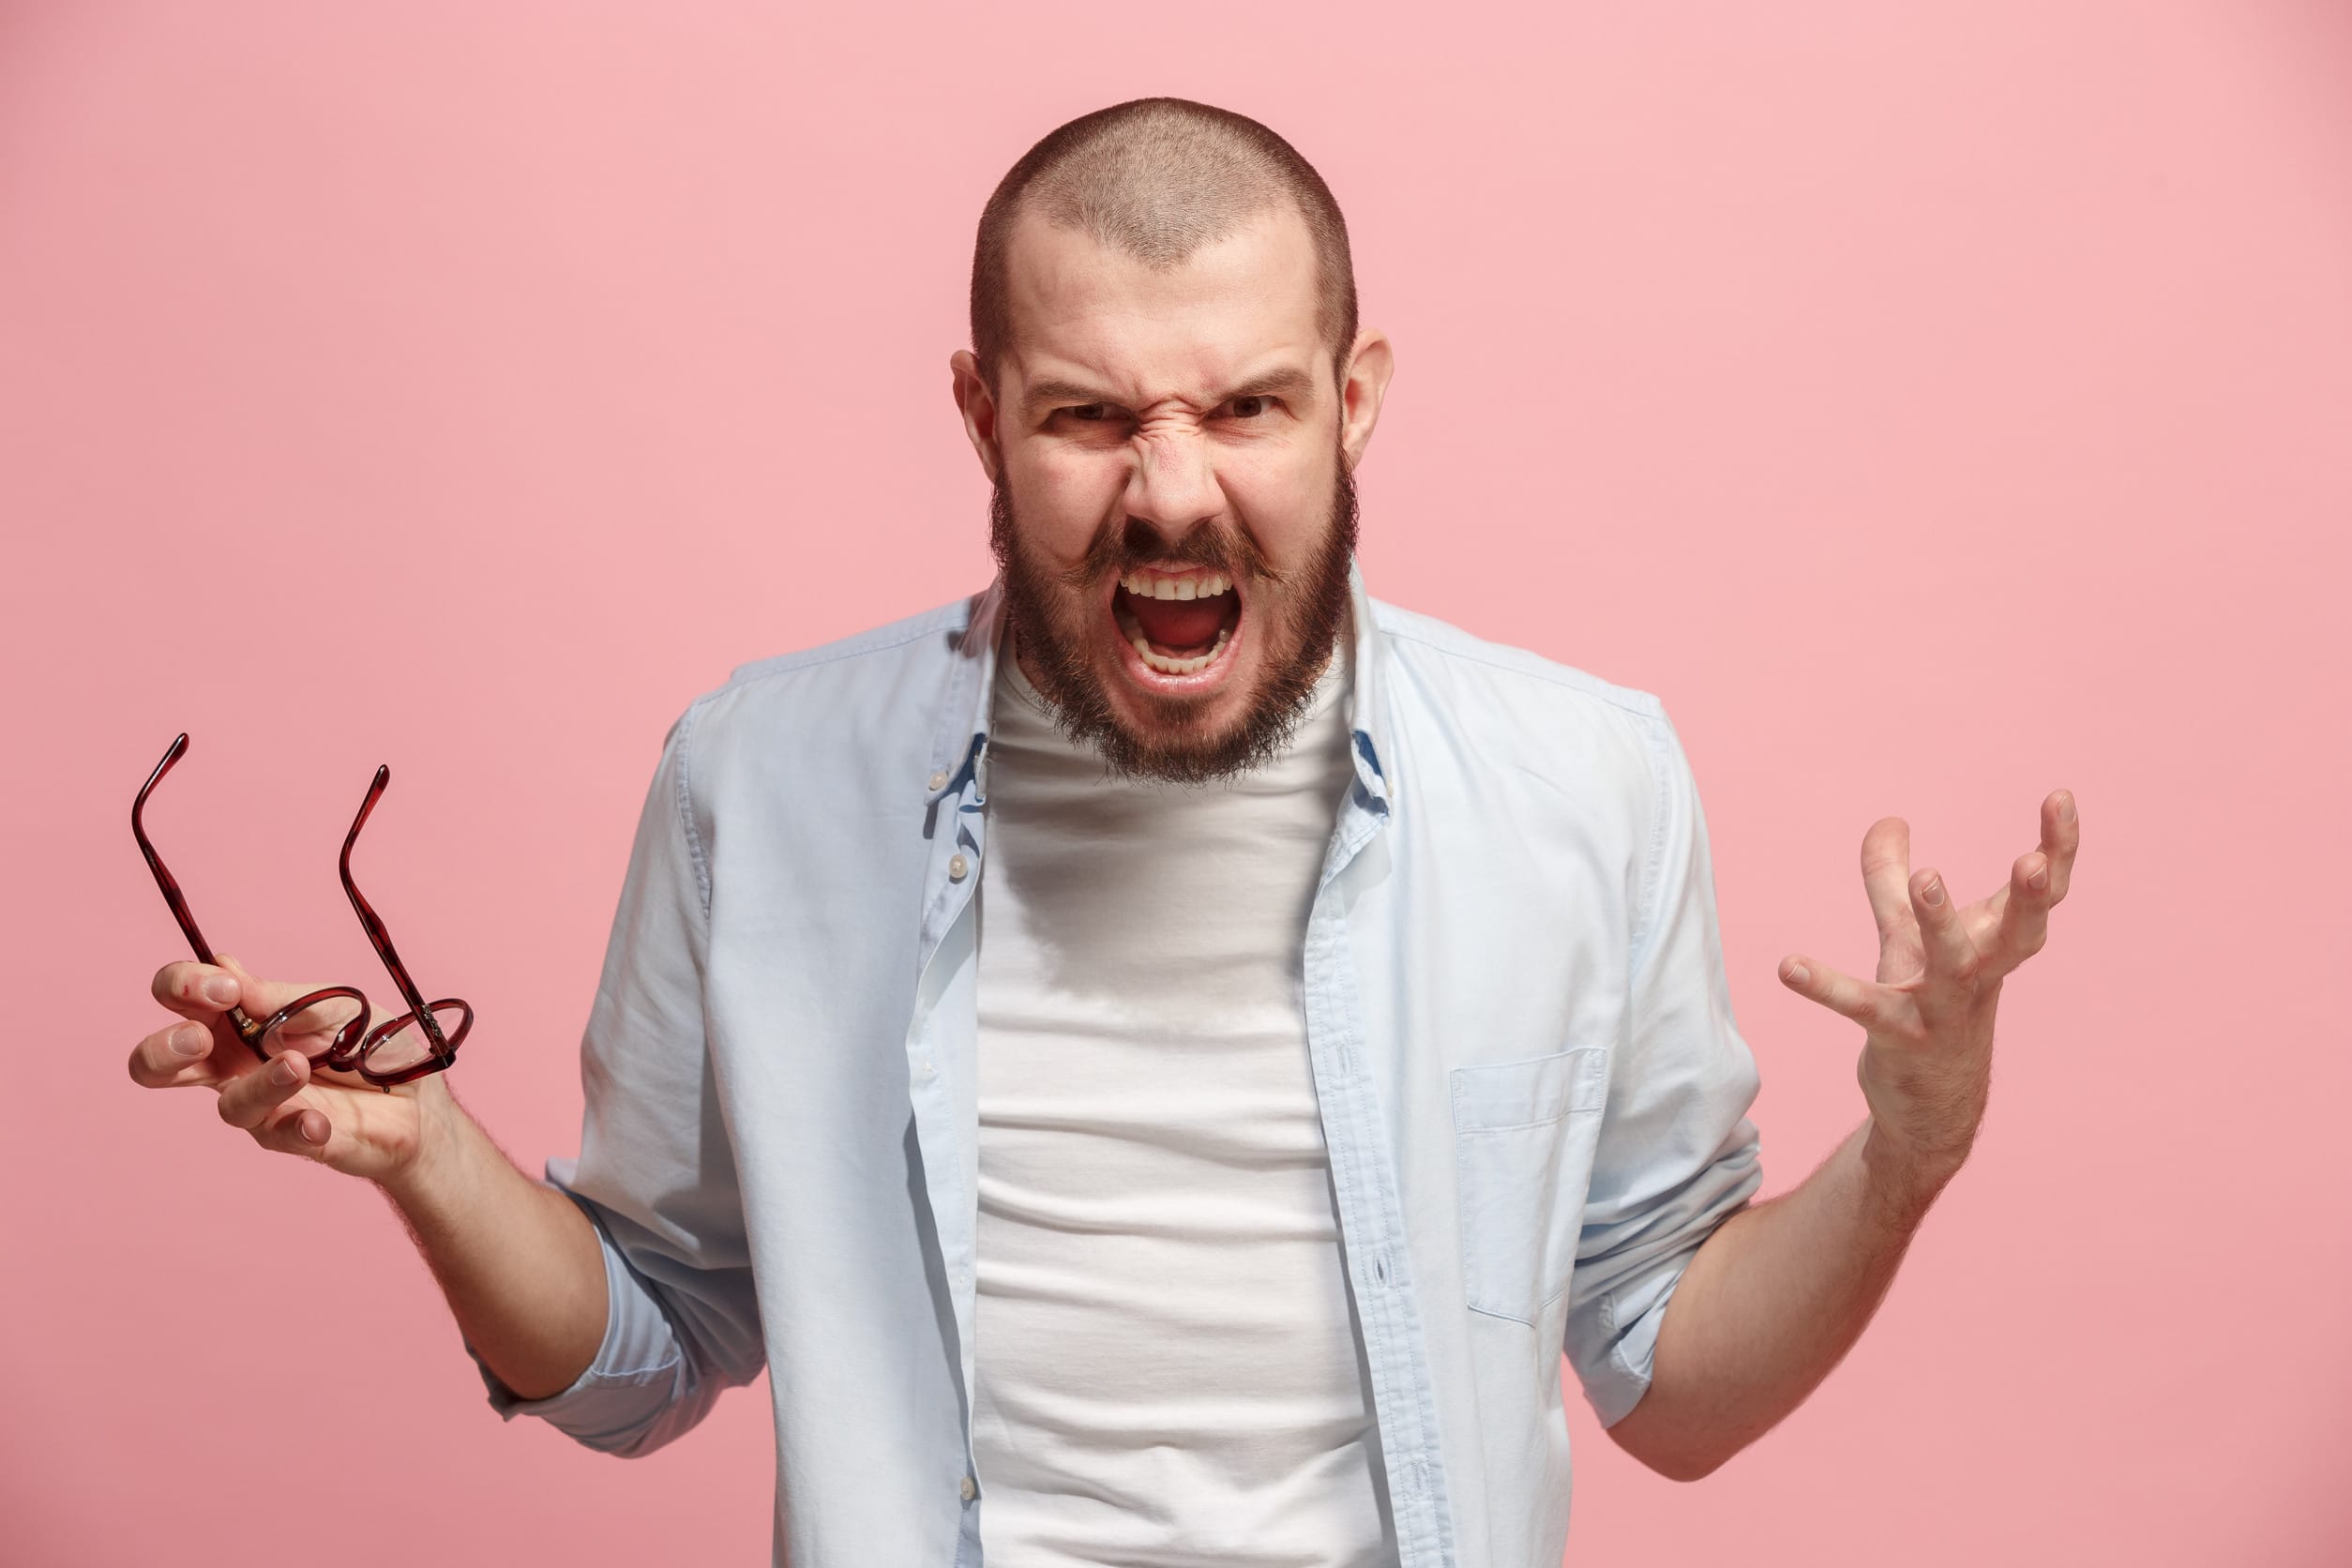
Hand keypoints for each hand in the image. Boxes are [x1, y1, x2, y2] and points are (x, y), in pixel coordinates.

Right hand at [127, 954, 452, 1186]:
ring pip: (228, 1105)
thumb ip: (279, 996)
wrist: (418, 1093)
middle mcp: (233, 1067)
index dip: (184, 987)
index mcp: (235, 1022)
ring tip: (298, 1064)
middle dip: (162, 1049)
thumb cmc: (365, 1041)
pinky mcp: (295, 1139)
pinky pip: (281, 1138)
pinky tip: (319, 1120)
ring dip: (260, 1082)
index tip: (226, 986)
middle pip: (154, 1066)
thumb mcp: (331, 1003)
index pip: (180, 999)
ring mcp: (261, 1107)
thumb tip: (225, 969)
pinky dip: (298, 1126)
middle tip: (200, 1037)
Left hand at [1778, 790, 2079, 1206]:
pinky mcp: (1900, 1038)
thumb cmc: (1930, 1006)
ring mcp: (1944, 1009)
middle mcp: (1981, 975)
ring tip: (1927, 876)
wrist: (1932, 1103)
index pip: (2039, 895)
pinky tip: (1788, 965)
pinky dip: (1827, 986)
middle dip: (2032, 896)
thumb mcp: (1908, 936)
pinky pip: (1864, 1008)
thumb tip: (1888, 819)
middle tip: (2033, 860)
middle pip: (2021, 933)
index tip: (2060, 796)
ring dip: (1942, 922)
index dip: (2057, 848)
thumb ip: (1889, 878)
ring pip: (1952, 964)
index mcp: (1994, 945)